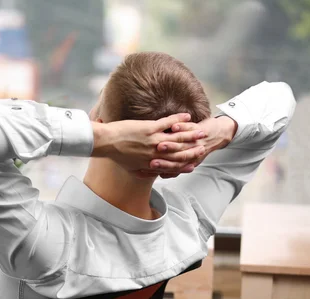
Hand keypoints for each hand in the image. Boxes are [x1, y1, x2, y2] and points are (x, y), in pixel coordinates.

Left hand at [92, 113, 207, 172]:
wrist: (105, 142)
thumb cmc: (114, 154)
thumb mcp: (130, 166)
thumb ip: (141, 169)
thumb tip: (147, 172)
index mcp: (151, 162)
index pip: (172, 164)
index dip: (184, 163)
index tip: (194, 162)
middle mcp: (155, 153)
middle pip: (179, 152)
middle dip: (193, 148)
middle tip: (204, 145)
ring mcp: (153, 140)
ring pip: (177, 138)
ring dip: (190, 134)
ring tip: (201, 130)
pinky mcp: (149, 128)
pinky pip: (168, 123)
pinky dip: (178, 120)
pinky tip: (187, 116)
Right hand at [140, 115, 237, 178]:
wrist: (217, 135)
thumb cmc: (198, 148)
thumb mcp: (185, 160)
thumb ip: (172, 168)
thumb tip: (157, 174)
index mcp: (186, 161)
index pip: (171, 168)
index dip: (159, 168)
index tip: (148, 168)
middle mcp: (192, 153)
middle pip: (176, 157)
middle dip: (164, 160)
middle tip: (153, 160)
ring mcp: (195, 142)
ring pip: (183, 144)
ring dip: (171, 146)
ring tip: (161, 143)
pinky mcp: (198, 129)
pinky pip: (191, 128)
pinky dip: (183, 127)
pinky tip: (174, 126)